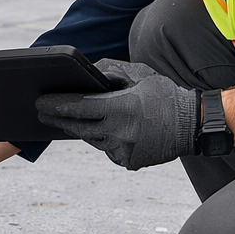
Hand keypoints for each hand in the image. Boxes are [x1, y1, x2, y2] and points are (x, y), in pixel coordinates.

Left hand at [35, 58, 198, 170]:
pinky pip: (107, 149)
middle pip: (78, 127)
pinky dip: (103, 139)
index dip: (57, 105)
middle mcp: (119, 132)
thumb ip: (112, 71)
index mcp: (121, 108)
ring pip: (92, 139)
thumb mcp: (140, 75)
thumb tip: (88, 72)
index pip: (80, 107)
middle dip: (58, 118)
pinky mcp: (128, 161)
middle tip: (43, 112)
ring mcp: (123, 150)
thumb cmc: (166, 95)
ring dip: (80, 128)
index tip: (41, 103)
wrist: (193, 125)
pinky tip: (102, 129)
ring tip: (66, 119)